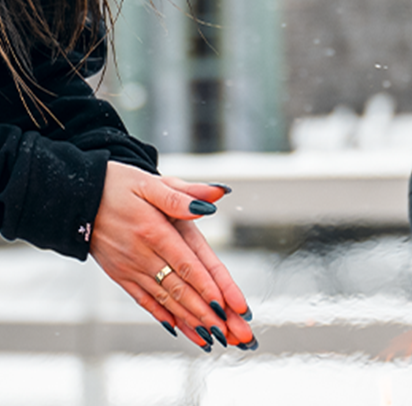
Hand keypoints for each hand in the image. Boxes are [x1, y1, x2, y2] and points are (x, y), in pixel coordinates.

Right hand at [89, 162, 255, 348]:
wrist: (75, 199)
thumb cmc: (118, 184)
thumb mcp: (151, 182)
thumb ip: (183, 194)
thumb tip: (216, 197)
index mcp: (155, 231)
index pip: (187, 264)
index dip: (207, 286)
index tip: (225, 306)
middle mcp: (142, 254)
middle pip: (179, 288)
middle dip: (205, 312)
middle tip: (228, 331)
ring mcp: (130, 268)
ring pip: (164, 299)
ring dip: (188, 319)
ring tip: (210, 337)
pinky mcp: (119, 275)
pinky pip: (143, 299)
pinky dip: (161, 314)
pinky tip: (176, 328)